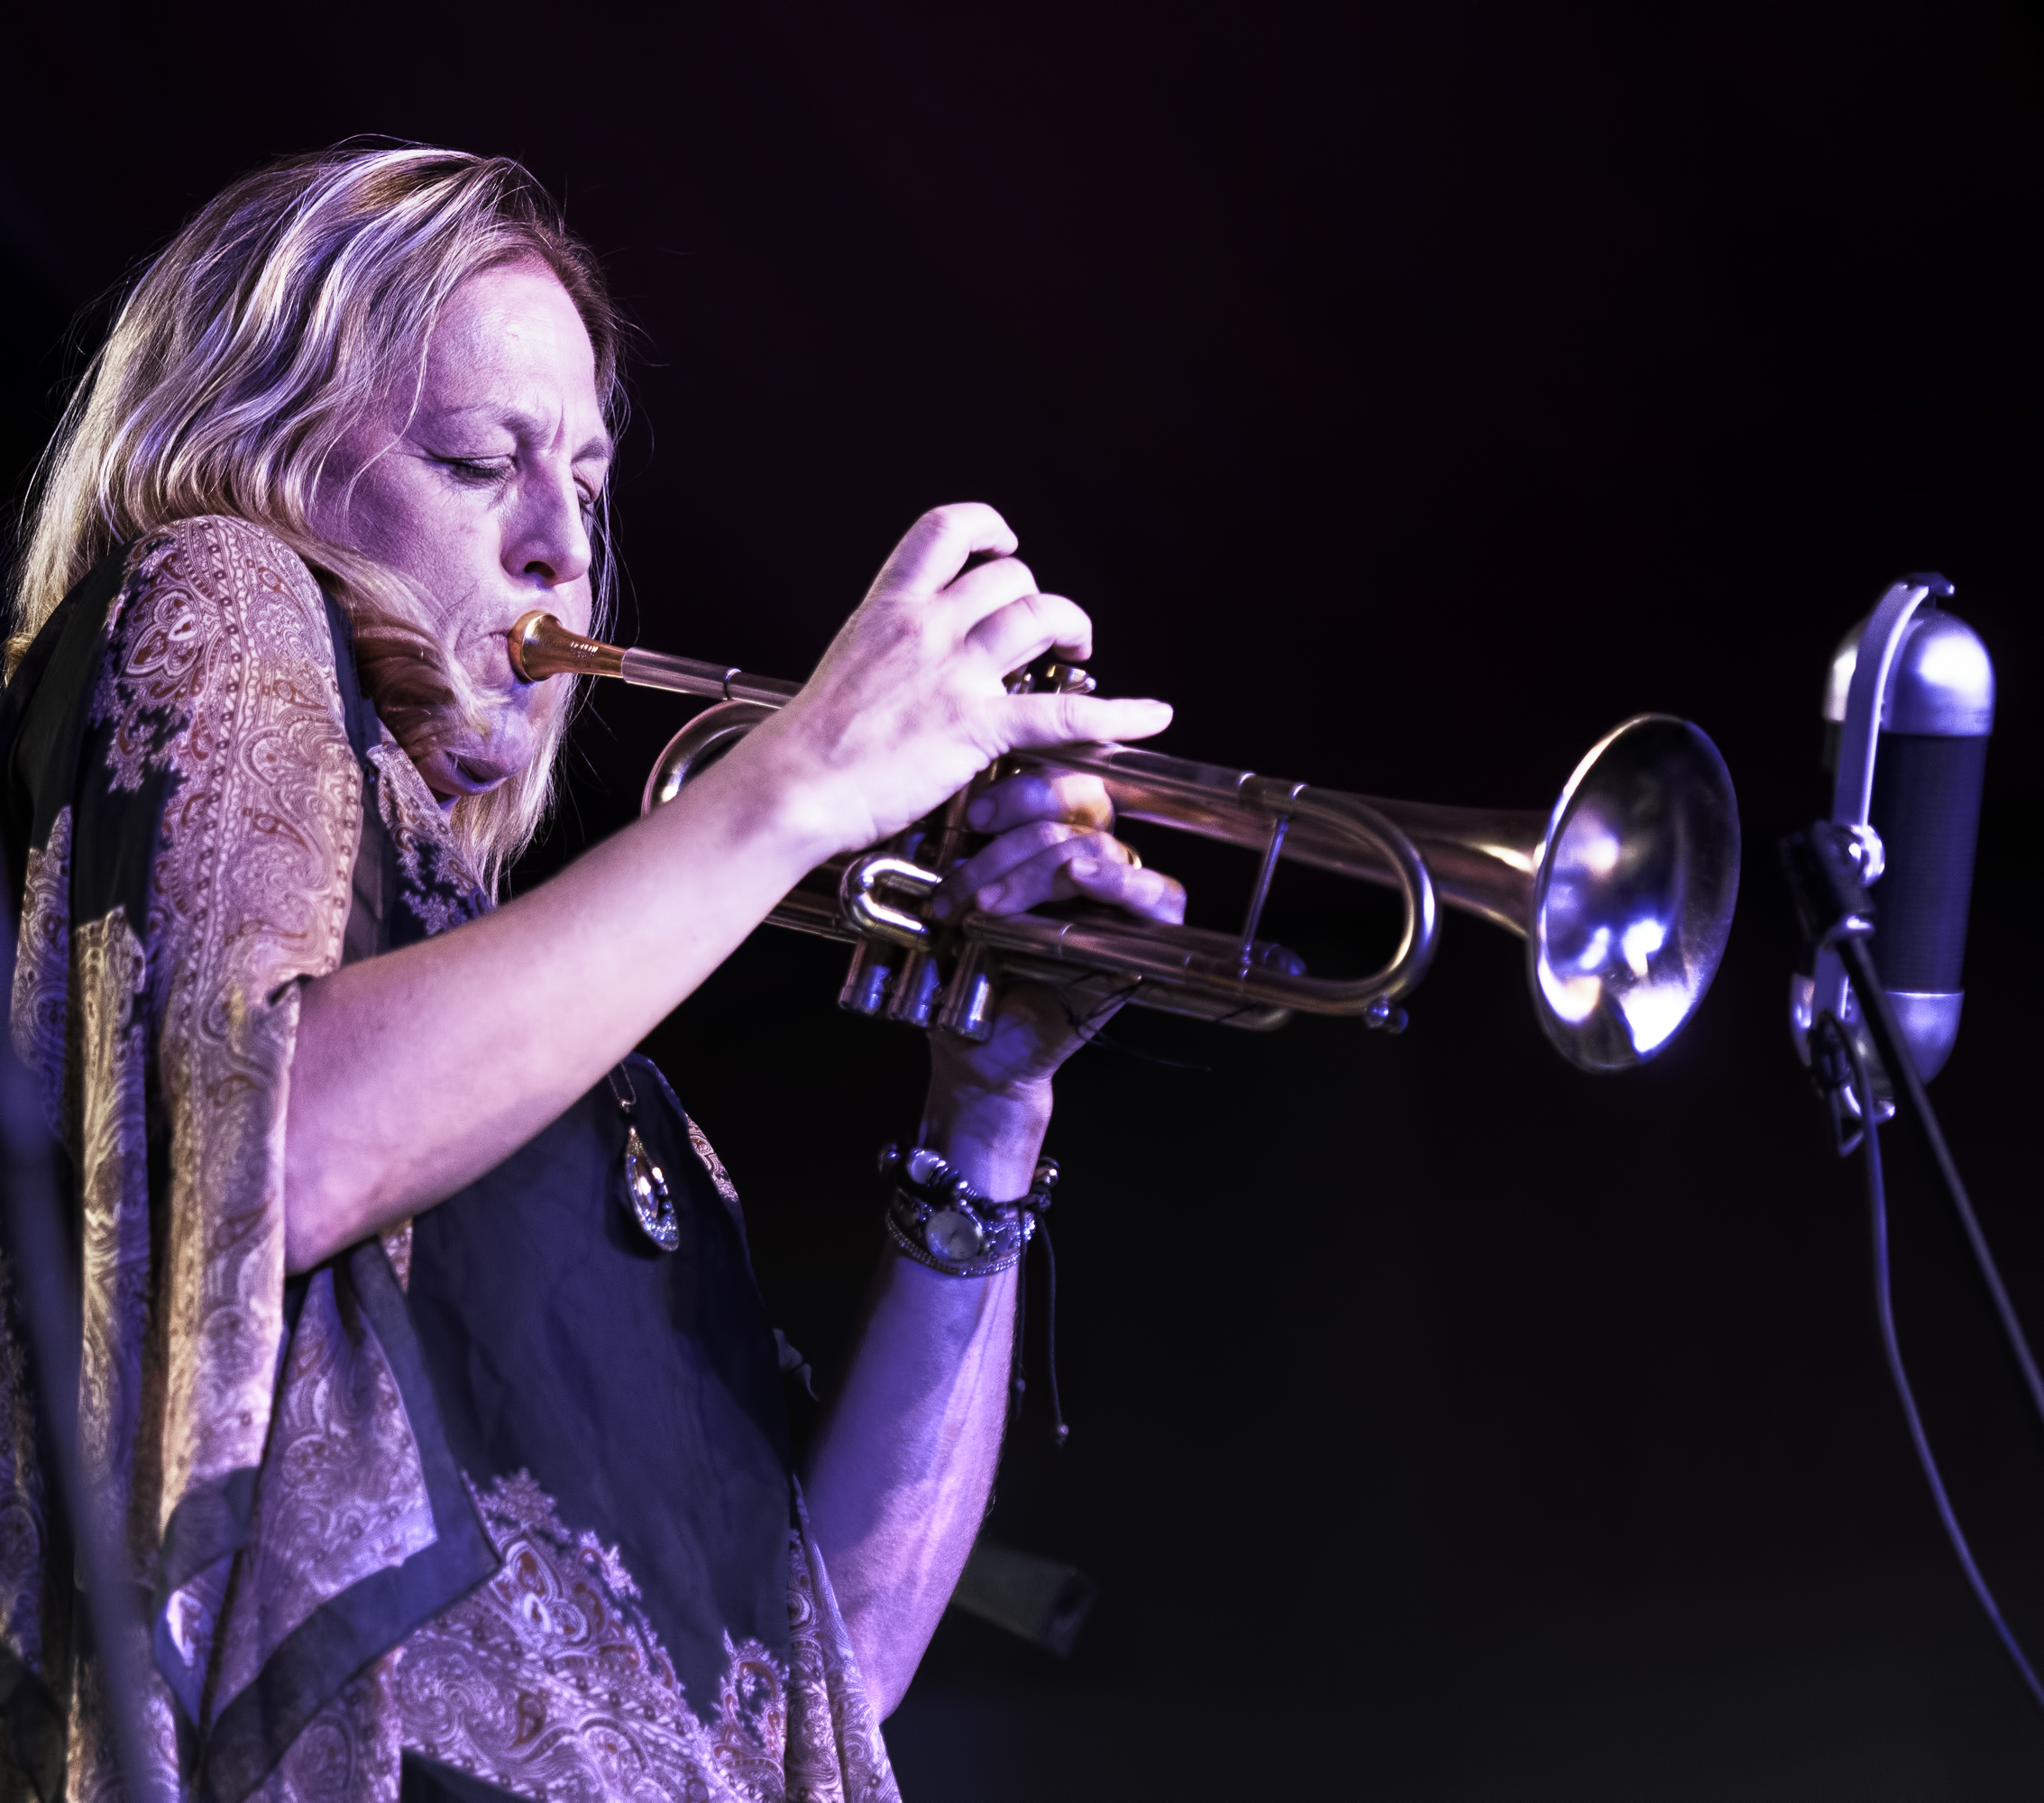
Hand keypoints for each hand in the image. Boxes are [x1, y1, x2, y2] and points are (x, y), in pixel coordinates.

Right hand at [728, 504, 1172, 861]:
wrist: (790, 787)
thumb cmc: (808, 746)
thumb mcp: (845, 671)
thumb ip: (887, 655)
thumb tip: (912, 667)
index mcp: (887, 609)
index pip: (944, 531)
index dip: (987, 527)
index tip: (1005, 544)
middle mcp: (924, 628)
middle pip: (1011, 578)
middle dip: (1042, 600)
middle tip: (1052, 635)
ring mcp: (952, 674)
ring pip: (1040, 618)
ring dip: (1072, 630)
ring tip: (1078, 654)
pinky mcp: (974, 727)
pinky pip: (1063, 712)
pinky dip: (1119, 713)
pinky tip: (1152, 716)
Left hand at [920, 771, 1185, 1187]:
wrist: (972, 1048)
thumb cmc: (963, 971)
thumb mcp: (958, 896)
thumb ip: (973, 849)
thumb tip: (959, 793)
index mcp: (1055, 842)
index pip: (1068, 784)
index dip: (1026, 789)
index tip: (974, 816)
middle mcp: (1095, 865)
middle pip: (1083, 813)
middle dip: (1014, 844)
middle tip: (965, 887)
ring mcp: (1121, 901)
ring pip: (1102, 849)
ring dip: (1036, 872)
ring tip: (986, 907)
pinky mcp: (1145, 942)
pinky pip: (1160, 897)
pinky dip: (1118, 881)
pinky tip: (1081, 878)